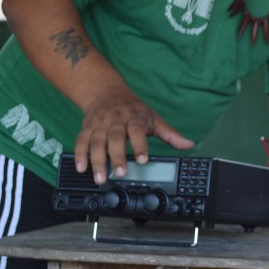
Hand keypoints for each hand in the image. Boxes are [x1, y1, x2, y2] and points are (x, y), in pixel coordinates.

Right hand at [73, 92, 193, 183]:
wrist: (106, 91)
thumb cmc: (133, 108)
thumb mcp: (154, 118)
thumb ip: (170, 134)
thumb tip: (189, 145)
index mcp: (136, 117)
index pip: (138, 130)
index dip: (140, 145)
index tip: (143, 160)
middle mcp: (117, 119)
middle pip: (115, 137)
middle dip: (117, 156)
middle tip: (120, 173)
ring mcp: (100, 123)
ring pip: (97, 141)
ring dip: (97, 160)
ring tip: (99, 177)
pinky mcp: (86, 127)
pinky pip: (81, 140)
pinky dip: (80, 154)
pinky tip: (81, 168)